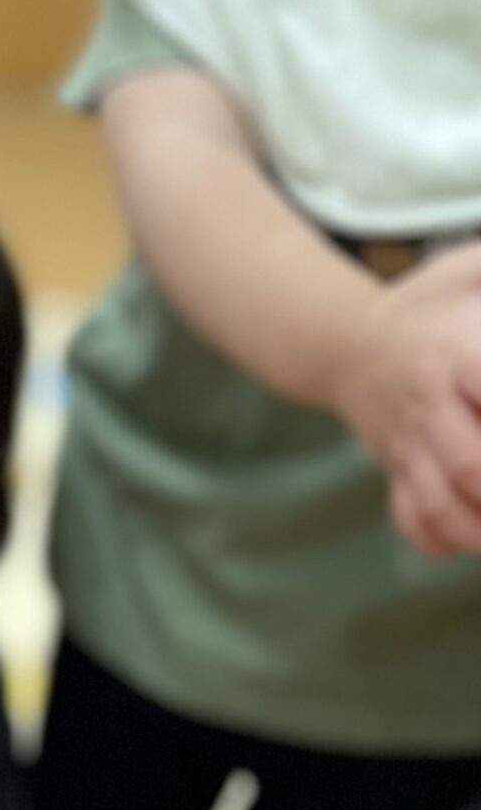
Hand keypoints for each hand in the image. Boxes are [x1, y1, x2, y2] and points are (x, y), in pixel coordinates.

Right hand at [331, 241, 480, 557]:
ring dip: (479, 530)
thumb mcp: (468, 269)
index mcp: (452, 354)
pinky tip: (470, 539)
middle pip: (467, 466)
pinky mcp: (397, 471)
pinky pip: (410, 518)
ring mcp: (407, 446)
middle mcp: (427, 408)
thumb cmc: (428, 305)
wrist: (343, 343)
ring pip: (438, 505)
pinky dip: (440, 540)